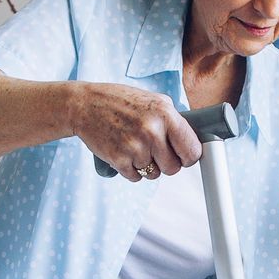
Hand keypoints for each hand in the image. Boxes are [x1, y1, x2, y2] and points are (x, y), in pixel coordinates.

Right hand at [76, 83, 200, 182]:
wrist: (85, 105)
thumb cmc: (120, 102)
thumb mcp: (153, 101)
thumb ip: (173, 120)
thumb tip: (193, 142)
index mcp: (165, 114)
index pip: (192, 150)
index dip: (189, 157)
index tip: (184, 157)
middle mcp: (152, 131)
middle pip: (173, 168)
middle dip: (166, 163)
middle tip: (155, 151)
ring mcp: (135, 147)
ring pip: (154, 174)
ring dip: (147, 166)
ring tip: (135, 146)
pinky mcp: (119, 159)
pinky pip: (136, 177)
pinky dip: (132, 169)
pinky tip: (124, 152)